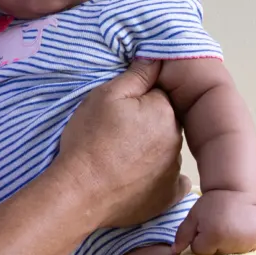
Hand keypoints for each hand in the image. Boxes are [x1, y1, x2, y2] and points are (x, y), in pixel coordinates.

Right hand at [57, 59, 188, 228]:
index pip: (159, 95)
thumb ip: (137, 75)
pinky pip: (173, 181)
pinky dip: (161, 177)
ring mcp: (174, 171)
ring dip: (152, 150)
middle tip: (116, 134)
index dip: (138, 100)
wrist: (79, 191)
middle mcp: (176, 140)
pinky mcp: (167, 196)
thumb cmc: (89, 140)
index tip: (118, 111)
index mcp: (164, 111)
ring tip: (120, 158)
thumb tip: (157, 58)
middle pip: (165, 123)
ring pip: (166, 150)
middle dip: (147, 124)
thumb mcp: (105, 96)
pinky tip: (140, 177)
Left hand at [173, 189, 255, 254]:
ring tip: (228, 229)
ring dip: (228, 245)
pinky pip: (245, 251)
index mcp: (214, 236)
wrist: (235, 191)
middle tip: (218, 227)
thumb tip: (174, 252)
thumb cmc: (211, 204)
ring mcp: (248, 242)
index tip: (205, 228)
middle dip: (214, 245)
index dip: (200, 240)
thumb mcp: (193, 216)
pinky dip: (241, 244)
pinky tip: (239, 232)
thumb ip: (182, 234)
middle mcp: (232, 242)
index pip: (200, 251)